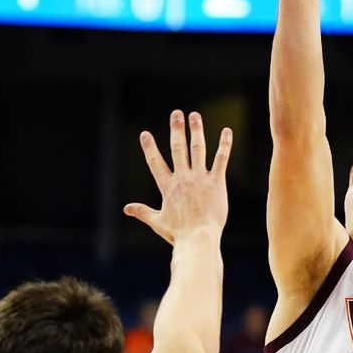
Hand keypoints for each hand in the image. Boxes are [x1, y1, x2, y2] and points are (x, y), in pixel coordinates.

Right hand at [124, 110, 231, 244]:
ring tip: (194, 116)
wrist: (198, 239)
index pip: (155, 162)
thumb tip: (126, 208)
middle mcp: (182, 178)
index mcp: (167, 187)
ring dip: (196, 130)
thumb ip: (142, 212)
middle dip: (175, 129)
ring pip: (197, 149)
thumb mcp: (157, 222)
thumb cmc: (178, 233)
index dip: (149, 147)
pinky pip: (220, 159)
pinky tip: (226, 131)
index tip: (145, 134)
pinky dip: (224, 145)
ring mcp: (199, 179)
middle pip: (177, 148)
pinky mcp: (216, 182)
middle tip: (175, 114)